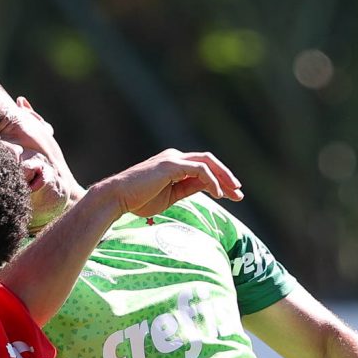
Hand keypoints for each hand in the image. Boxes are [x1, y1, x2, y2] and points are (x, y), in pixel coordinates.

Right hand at [94, 149, 243, 217]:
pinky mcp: (172, 164)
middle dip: (226, 177)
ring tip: (234, 193)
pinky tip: (218, 194)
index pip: (203, 169)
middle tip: (240, 193)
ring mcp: (173, 159)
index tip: (233, 195)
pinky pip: (200, 170)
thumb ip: (188, 189)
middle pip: (209, 162)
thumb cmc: (138, 200)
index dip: (220, 181)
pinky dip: (212, 181)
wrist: (117, 197)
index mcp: (174, 164)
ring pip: (207, 162)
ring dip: (224, 177)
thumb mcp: (170, 197)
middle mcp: (175, 157)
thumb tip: (208, 188)